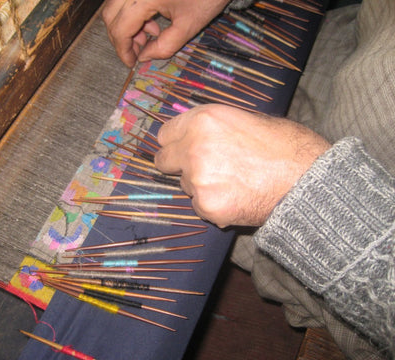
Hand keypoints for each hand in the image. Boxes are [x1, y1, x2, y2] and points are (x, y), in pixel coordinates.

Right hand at [102, 0, 229, 66]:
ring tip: (149, 36)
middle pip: (110, 16)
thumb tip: (145, 57)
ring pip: (115, 6)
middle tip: (137, 52)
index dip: (123, 50)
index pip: (120, 29)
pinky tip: (151, 21)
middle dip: (121, 38)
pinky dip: (132, 12)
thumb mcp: (187, 25)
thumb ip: (163, 46)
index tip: (131, 63)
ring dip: (126, 25)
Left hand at [154, 105, 330, 227]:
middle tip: (200, 169)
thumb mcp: (247, 119)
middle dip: (178, 165)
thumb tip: (193, 135)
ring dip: (201, 186)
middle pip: (164, 161)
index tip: (180, 148)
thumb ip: (212, 127)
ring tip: (234, 182)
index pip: (165, 134)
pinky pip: (200, 207)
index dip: (175, 142)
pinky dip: (214, 205)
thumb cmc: (286, 145)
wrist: (308, 179)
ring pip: (185, 185)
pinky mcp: (208, 207)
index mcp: (203, 120)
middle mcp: (193, 148)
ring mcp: (198, 180)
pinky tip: (238, 198)